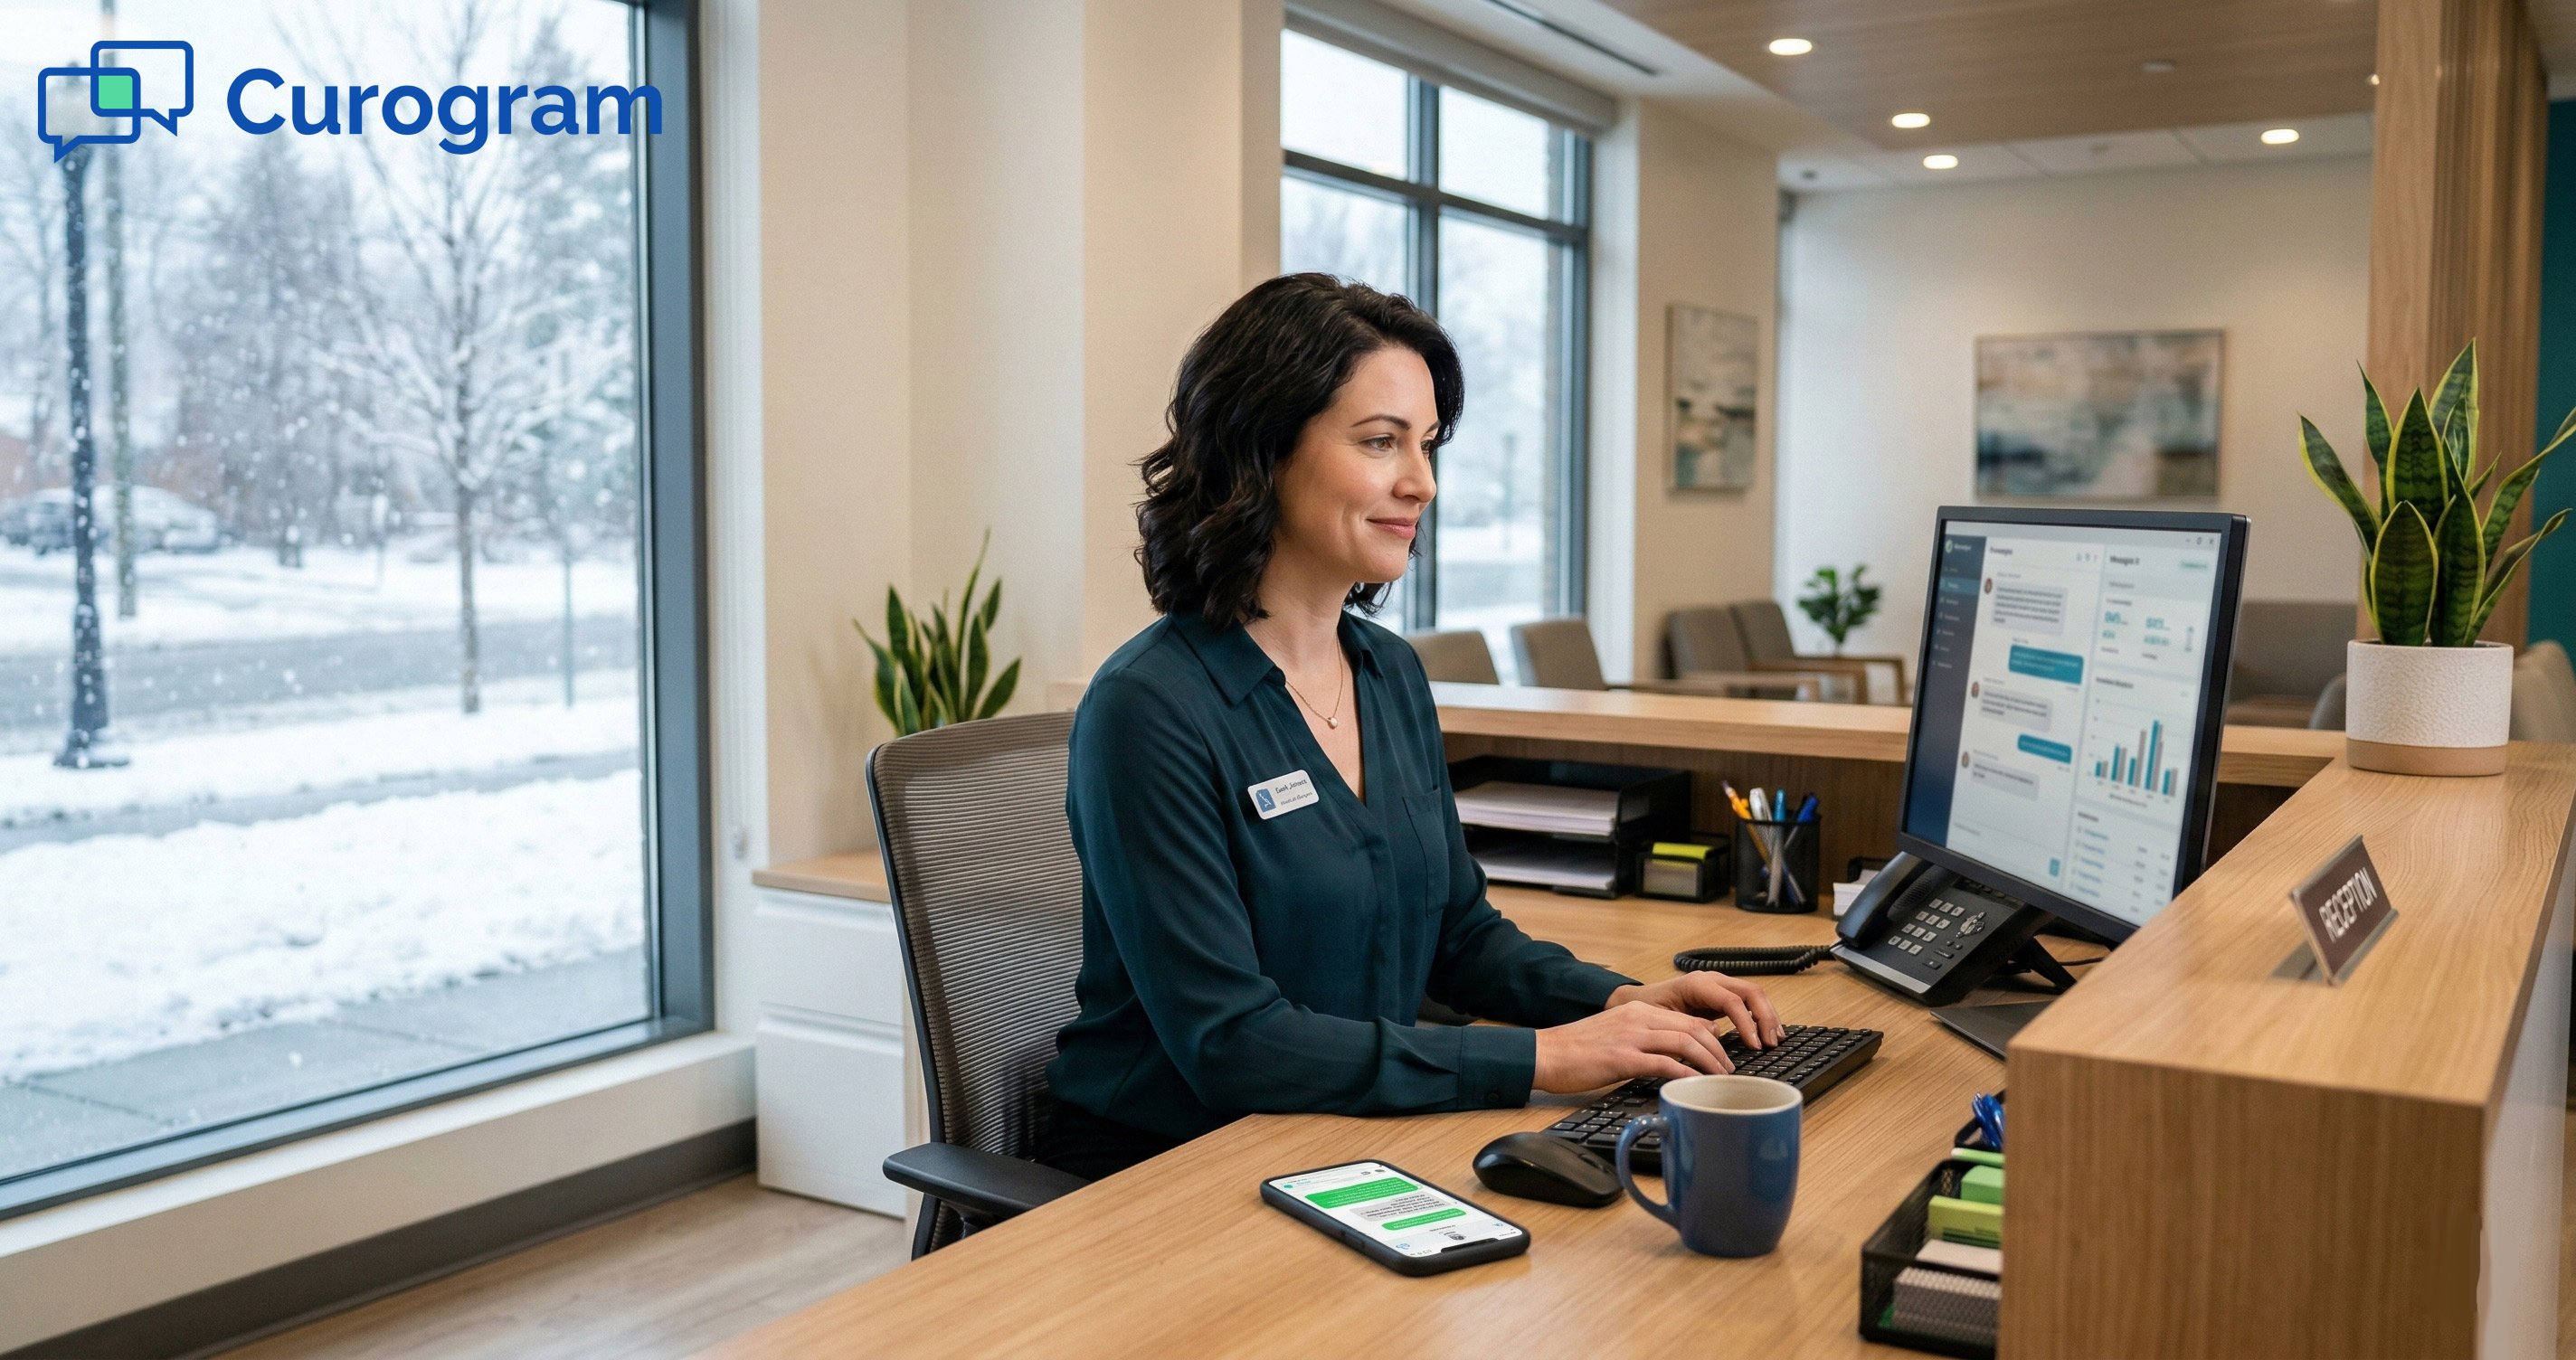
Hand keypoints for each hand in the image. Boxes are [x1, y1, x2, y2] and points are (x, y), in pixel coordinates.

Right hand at [1531, 1001, 1741, 1093]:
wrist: (1546, 1053)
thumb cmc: (1578, 1049)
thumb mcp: (1617, 1033)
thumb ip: (1646, 1036)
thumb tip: (1675, 1050)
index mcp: (1638, 1010)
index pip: (1687, 1019)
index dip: (1712, 1037)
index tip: (1722, 1054)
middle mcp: (1638, 1017)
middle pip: (1693, 1029)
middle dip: (1718, 1051)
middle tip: (1728, 1071)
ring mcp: (1631, 1036)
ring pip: (1685, 1042)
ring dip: (1709, 1062)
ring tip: (1718, 1080)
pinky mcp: (1623, 1058)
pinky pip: (1665, 1064)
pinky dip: (1686, 1075)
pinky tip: (1695, 1086)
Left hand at [1605, 973, 1783, 1048]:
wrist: (1636, 1001)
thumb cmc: (1646, 1010)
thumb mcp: (1663, 1019)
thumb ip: (1688, 1025)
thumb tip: (1715, 1038)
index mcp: (1697, 984)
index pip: (1732, 1001)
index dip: (1747, 1023)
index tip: (1754, 1045)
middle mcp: (1712, 980)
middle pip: (1751, 992)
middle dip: (1765, 1017)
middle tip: (1771, 1044)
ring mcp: (1719, 985)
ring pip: (1755, 994)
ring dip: (1768, 1016)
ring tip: (1776, 1039)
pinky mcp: (1722, 995)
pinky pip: (1749, 1001)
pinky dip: (1761, 1016)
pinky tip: (1767, 1033)